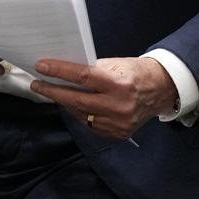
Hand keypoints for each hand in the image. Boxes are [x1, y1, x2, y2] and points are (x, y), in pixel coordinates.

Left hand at [28, 57, 177, 140]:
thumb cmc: (136, 72)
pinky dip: (80, 114)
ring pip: (81, 115)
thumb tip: (64, 70)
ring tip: (52, 92)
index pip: (82, 77)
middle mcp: (119, 106)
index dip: (59, 72)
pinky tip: (72, 105)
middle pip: (77, 100)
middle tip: (37, 84)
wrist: (162, 91)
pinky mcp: (118, 134)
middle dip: (54, 92)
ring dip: (65, 103)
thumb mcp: (116, 64)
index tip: (41, 66)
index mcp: (119, 84)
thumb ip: (92, 70)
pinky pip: (91, 125)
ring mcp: (118, 123)